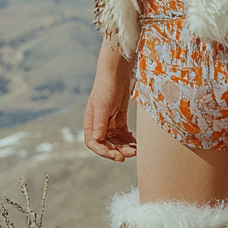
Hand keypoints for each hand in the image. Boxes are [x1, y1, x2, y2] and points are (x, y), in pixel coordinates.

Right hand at [83, 39, 136, 161]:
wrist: (118, 71)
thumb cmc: (106, 86)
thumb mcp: (103, 105)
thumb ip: (100, 123)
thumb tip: (97, 140)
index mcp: (91, 122)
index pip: (93, 142)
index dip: (103, 151)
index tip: (115, 156)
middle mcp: (99, 124)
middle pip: (106, 144)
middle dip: (117, 150)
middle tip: (130, 154)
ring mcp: (110, 121)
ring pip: (116, 140)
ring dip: (125, 146)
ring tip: (136, 149)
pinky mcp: (120, 117)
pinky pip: (123, 133)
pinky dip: (129, 139)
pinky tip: (135, 142)